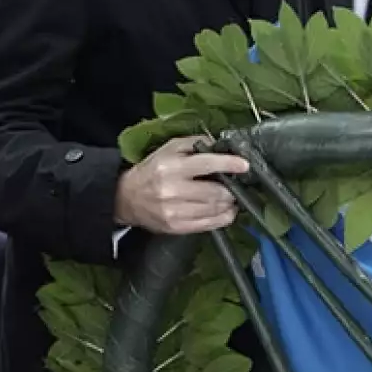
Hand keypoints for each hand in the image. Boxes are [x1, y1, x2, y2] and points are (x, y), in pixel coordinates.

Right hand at [115, 136, 246, 234]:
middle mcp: (173, 191)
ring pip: (215, 209)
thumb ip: (193, 143)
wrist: (127, 198)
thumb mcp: (168, 149)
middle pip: (215, 192)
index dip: (229, 164)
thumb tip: (218, 145)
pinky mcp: (177, 227)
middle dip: (231, 188)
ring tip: (231, 196)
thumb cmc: (151, 171)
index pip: (206, 164)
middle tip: (237, 183)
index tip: (244, 165)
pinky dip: (223, 217)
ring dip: (229, 203)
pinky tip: (226, 210)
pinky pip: (210, 225)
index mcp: (171, 168)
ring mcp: (175, 212)